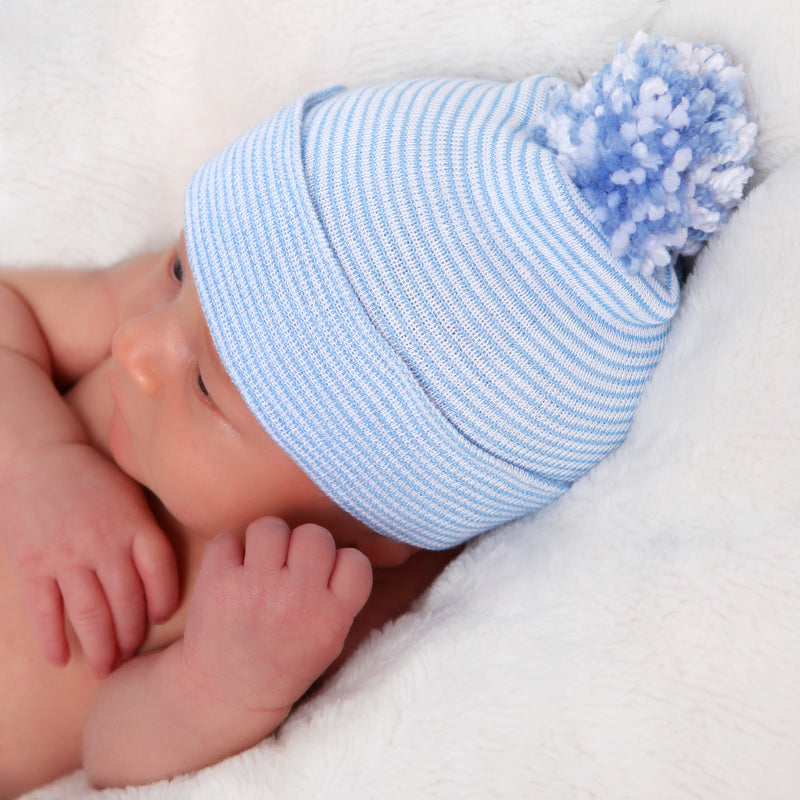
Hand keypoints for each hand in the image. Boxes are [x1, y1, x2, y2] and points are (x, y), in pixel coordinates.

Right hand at [0, 442, 177, 677]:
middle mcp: (104, 542)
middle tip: (132, 657)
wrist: (40, 456)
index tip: (161, 619)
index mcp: (135, 524)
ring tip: (107, 668)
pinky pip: (45, 612)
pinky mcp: (32, 565)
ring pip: (90, 614)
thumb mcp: (134, 498)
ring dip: (100, 647)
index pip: (161, 574)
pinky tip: (61, 660)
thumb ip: (149, 535)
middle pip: (127, 602)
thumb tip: (166, 579)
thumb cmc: (95, 479)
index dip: (164, 602)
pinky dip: (53, 640)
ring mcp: (66, 555)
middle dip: (132, 636)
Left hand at [182, 518, 372, 713]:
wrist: (227, 695)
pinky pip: (228, 540)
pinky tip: (232, 574)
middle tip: (290, 567)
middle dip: (303, 546)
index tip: (325, 577)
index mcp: (331, 617)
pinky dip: (229, 553)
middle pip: (314, 534)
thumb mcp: (330, 638)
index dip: (340, 561)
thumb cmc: (286, 659)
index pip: (355, 560)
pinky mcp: (218, 583)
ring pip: (271, 527)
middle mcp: (297, 599)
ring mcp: (256, 588)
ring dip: (266, 542)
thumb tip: (357, 541)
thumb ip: (342, 594)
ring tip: (260, 565)